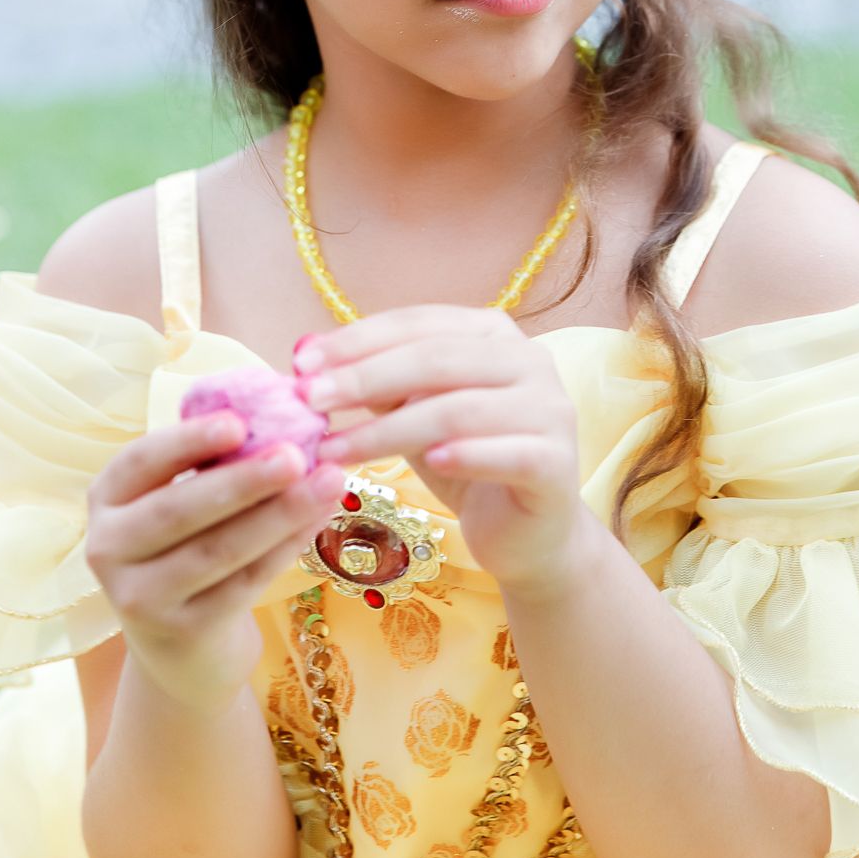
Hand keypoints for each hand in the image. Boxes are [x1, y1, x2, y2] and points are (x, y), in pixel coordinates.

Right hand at [84, 413, 346, 716]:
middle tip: (296, 454)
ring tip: (327, 481)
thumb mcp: (179, 500)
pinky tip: (319, 518)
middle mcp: (109, 548)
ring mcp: (141, 598)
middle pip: (178, 510)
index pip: (139, 461)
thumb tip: (283, 410)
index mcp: (107, 498)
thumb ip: (212, 461)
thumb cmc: (186, 544)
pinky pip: (244, 583)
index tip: (239, 421)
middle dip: (243, 480)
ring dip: (279, 514)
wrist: (177, 643)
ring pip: (217, 550)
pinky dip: (286, 547)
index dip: (187, 440)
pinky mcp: (182, 631)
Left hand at [298, 306, 592, 599]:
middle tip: (310, 401)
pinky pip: (507, 453)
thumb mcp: (415, 415)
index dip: (358, 339)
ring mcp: (550, 409)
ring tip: (335, 450)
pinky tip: (428, 463)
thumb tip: (306, 359)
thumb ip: (378, 386)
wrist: (527, 535)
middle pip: (436, 360)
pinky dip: (466, 454)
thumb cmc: (465, 463)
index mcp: (494, 333)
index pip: (419, 323)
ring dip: (388, 430)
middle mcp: (529, 360)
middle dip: (365, 377)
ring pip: (459, 409)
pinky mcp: (557, 463)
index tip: (301, 363)